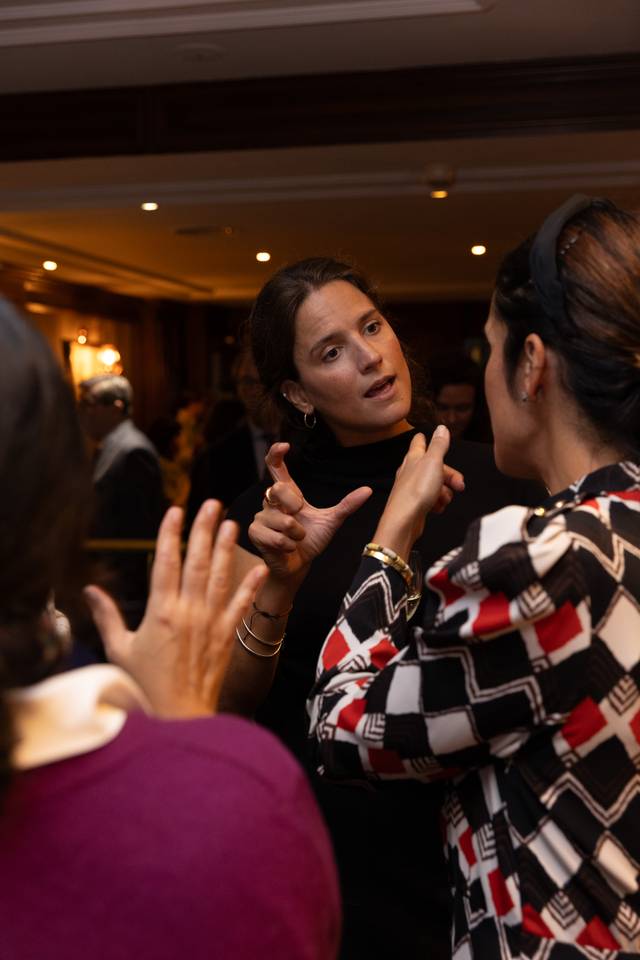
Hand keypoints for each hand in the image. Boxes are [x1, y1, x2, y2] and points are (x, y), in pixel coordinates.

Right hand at [84, 501, 267, 717]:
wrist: (177, 715)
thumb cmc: (144, 685)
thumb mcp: (119, 650)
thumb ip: (107, 616)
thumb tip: (88, 591)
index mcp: (160, 612)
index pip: (166, 561)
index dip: (171, 533)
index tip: (175, 510)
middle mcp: (188, 611)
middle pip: (197, 561)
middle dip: (204, 528)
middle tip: (211, 502)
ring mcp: (210, 623)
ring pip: (220, 576)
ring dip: (226, 547)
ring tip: (232, 522)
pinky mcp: (226, 636)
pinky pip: (241, 605)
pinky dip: (250, 585)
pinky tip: (258, 566)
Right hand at [249, 442, 371, 582]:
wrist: (299, 564)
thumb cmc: (312, 540)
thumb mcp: (332, 521)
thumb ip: (347, 505)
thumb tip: (368, 490)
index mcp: (288, 494)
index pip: (276, 468)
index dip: (276, 454)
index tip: (285, 446)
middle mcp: (270, 501)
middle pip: (278, 489)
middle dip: (295, 507)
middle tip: (300, 522)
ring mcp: (261, 516)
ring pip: (281, 520)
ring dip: (296, 534)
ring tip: (295, 540)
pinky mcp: (255, 533)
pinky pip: (275, 537)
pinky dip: (287, 546)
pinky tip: (287, 549)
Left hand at [374, 427, 464, 558]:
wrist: (404, 520)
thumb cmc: (416, 491)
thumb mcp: (433, 462)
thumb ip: (439, 444)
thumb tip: (441, 428)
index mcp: (414, 457)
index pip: (420, 441)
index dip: (429, 440)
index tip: (439, 442)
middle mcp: (411, 470)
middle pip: (434, 466)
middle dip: (449, 475)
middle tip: (459, 485)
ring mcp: (412, 487)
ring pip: (435, 484)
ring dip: (445, 491)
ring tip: (443, 499)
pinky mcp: (414, 503)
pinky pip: (431, 499)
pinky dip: (437, 503)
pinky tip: (437, 508)